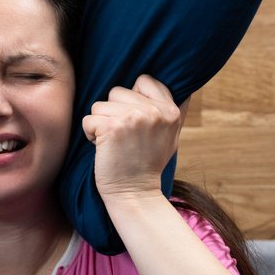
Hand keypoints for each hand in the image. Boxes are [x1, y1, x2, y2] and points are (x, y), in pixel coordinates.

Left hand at [82, 75, 182, 201]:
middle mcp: (154, 111)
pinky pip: (89, 119)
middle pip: (117, 92)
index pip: (144, 81)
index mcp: (170, 111)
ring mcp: (134, 118)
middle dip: (114, 113)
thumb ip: (175, 111)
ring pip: (100, 105)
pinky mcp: (112, 127)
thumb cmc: (149, 164)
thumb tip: (186, 87)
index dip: (133, 99)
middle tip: (125, 138)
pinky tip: (104, 149)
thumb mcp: (172, 136)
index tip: (137, 122)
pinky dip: (90, 135)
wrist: (135, 193)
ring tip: (115, 144)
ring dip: (101, 124)